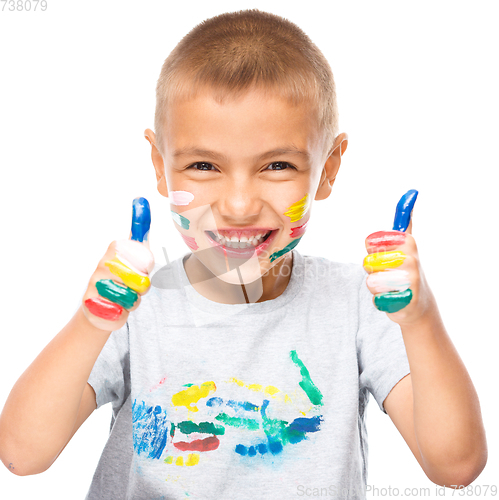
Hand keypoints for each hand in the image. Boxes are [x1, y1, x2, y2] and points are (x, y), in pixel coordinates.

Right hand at [82, 197, 154, 330]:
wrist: (99, 308)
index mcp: (114, 248)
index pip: (145, 258)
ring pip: (134, 295)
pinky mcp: (94, 304)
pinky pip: (123, 309)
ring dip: (133, 298)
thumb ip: (139, 233)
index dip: (147, 266)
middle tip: (132, 283)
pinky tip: (116, 306)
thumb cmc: (120, 278)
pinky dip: (124, 310)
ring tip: (123, 295)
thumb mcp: (132, 253)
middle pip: (142, 279)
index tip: (141, 266)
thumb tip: (141, 199)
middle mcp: (102, 263)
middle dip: (142, 285)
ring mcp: (96, 283)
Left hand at [363, 190, 434, 325]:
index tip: (385, 254)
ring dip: (377, 287)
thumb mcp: (406, 243)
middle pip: (368, 263)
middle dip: (373, 271)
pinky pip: (378, 299)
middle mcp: (411, 258)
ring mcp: (410, 280)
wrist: (420, 304)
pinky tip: (393, 299)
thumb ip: (405, 220)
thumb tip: (411, 192)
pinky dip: (381, 302)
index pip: (370, 242)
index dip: (373, 251)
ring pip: (371, 282)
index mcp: (407, 241)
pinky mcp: (406, 301)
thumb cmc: (407, 270)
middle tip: (389, 273)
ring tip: (391, 286)